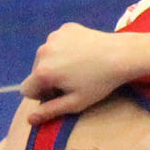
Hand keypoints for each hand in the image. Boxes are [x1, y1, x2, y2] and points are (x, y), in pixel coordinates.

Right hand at [20, 23, 138, 124]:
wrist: (122, 55)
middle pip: (35, 72)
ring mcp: (53, 37)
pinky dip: (66, 49)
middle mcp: (43, 52)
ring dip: (56, 63)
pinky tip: (84, 53)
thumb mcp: (76, 102)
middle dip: (49, 79)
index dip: (42, 96)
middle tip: (73, 81)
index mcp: (43, 72)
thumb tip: (29, 120)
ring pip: (46, 56)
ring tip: (79, 67)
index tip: (60, 95)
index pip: (27, 90)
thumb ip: (50, 111)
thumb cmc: (100, 83)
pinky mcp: (65, 28)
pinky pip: (58, 43)